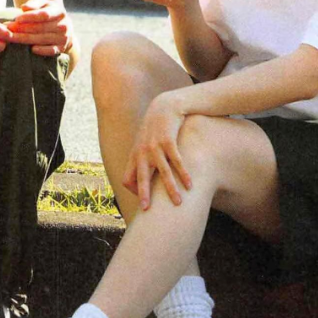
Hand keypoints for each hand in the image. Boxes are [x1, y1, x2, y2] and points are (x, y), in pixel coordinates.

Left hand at [5, 0, 71, 57]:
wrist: (63, 28)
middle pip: (41, 28)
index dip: (30, 17)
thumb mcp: (44, 4)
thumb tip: (24, 7)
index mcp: (59, 12)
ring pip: (42, 39)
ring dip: (25, 39)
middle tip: (8, 29)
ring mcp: (63, 37)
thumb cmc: (48, 13)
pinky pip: (51, 51)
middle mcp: (64, 25)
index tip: (17, 19)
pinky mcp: (62, 48)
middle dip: (23, 29)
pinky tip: (31, 49)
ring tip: (11, 38)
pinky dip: (42, 51)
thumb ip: (34, 3)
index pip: (43, 15)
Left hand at [122, 92, 192, 210]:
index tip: (144, 201)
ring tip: (178, 203)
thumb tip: (144, 181)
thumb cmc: (154, 129)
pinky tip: (190, 184)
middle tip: (147, 210)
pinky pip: (176, 161)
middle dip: (144, 195)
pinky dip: (183, 174)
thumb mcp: (144, 143)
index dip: (133, 191)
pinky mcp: (168, 141)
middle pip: (141, 178)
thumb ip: (142, 160)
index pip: (127, 178)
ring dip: (171, 189)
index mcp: (134, 155)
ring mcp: (155, 146)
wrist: (164, 107)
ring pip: (163, 172)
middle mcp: (142, 152)